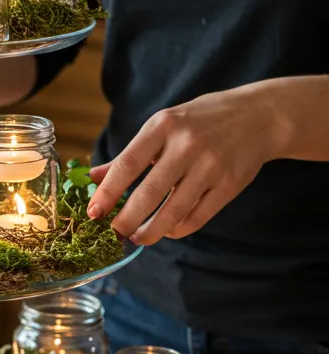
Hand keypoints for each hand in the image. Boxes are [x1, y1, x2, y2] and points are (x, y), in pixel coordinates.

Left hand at [86, 83, 289, 243]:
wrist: (260, 116)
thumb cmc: (202, 120)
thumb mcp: (164, 125)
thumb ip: (131, 154)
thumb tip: (94, 176)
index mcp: (164, 125)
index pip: (127, 164)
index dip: (107, 192)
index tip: (93, 213)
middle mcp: (186, 144)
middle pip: (148, 193)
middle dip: (126, 220)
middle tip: (114, 233)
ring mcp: (210, 165)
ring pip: (173, 211)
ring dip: (151, 231)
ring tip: (138, 238)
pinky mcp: (229, 184)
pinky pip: (197, 216)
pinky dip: (178, 229)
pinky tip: (168, 230)